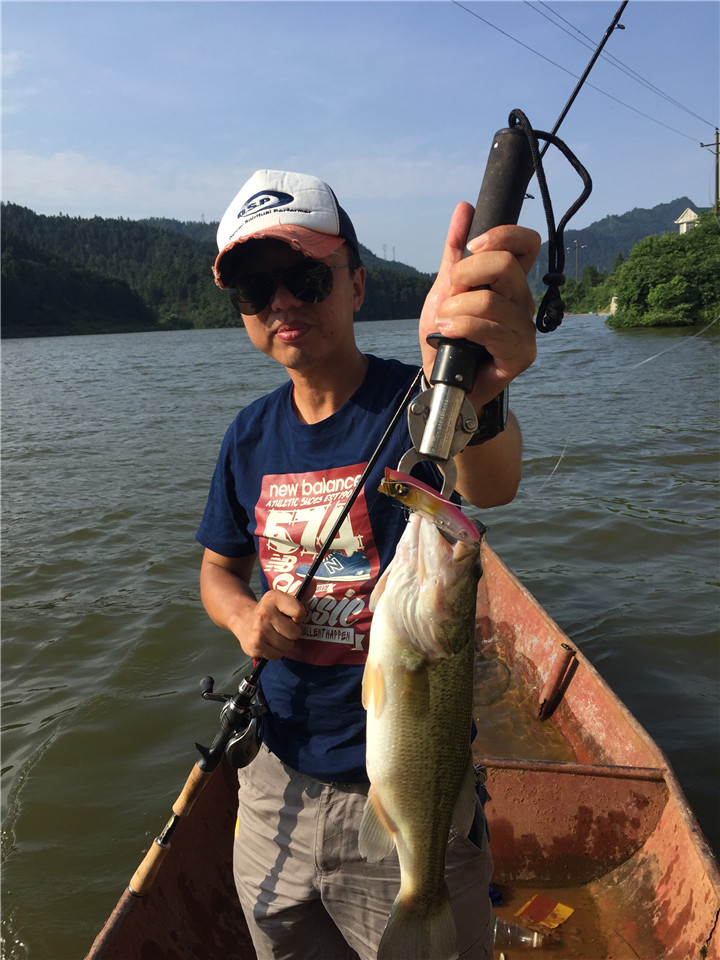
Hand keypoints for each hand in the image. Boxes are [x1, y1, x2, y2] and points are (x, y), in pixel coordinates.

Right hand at [231, 587, 311, 660]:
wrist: (242, 618)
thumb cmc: (268, 610)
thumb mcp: (282, 597)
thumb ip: (300, 593)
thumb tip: (314, 584)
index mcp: (273, 598)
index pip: (299, 612)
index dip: (299, 617)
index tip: (292, 616)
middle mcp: (264, 613)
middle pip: (294, 633)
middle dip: (292, 632)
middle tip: (283, 627)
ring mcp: (258, 631)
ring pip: (287, 646)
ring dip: (284, 643)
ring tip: (276, 635)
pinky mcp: (254, 646)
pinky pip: (277, 655)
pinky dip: (275, 651)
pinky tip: (269, 642)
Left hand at [419, 202, 540, 409]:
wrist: (440, 379)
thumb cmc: (447, 337)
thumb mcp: (445, 288)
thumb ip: (455, 251)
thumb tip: (465, 208)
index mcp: (510, 282)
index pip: (527, 242)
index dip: (502, 235)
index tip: (471, 247)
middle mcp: (523, 302)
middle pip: (506, 265)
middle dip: (465, 275)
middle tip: (448, 295)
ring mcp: (525, 329)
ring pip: (491, 300)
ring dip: (456, 309)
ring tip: (444, 323)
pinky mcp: (521, 354)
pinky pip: (492, 329)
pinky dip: (463, 327)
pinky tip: (449, 334)